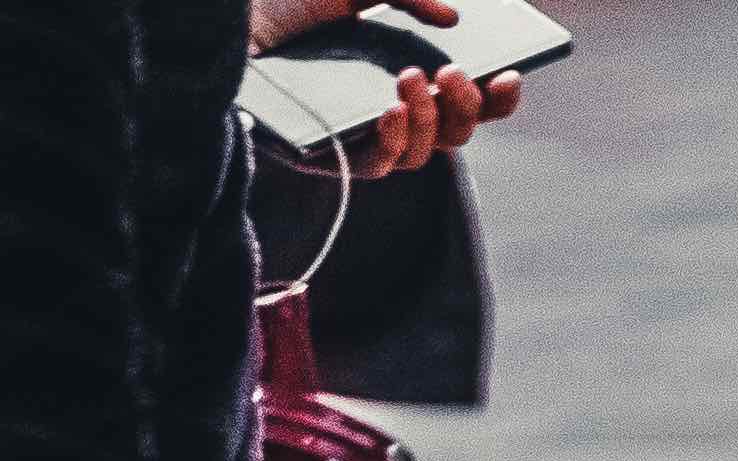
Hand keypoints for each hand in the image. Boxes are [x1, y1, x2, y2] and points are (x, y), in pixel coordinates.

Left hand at [249, 0, 520, 178]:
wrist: (227, 26)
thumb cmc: (288, 7)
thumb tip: (453, 21)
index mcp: (406, 76)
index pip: (468, 102)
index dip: (497, 99)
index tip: (510, 75)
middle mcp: (390, 112)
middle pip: (454, 135)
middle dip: (466, 107)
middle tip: (455, 72)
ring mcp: (360, 138)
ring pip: (421, 156)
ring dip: (430, 119)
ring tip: (412, 77)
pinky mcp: (327, 156)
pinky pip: (375, 167)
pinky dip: (391, 141)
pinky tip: (392, 109)